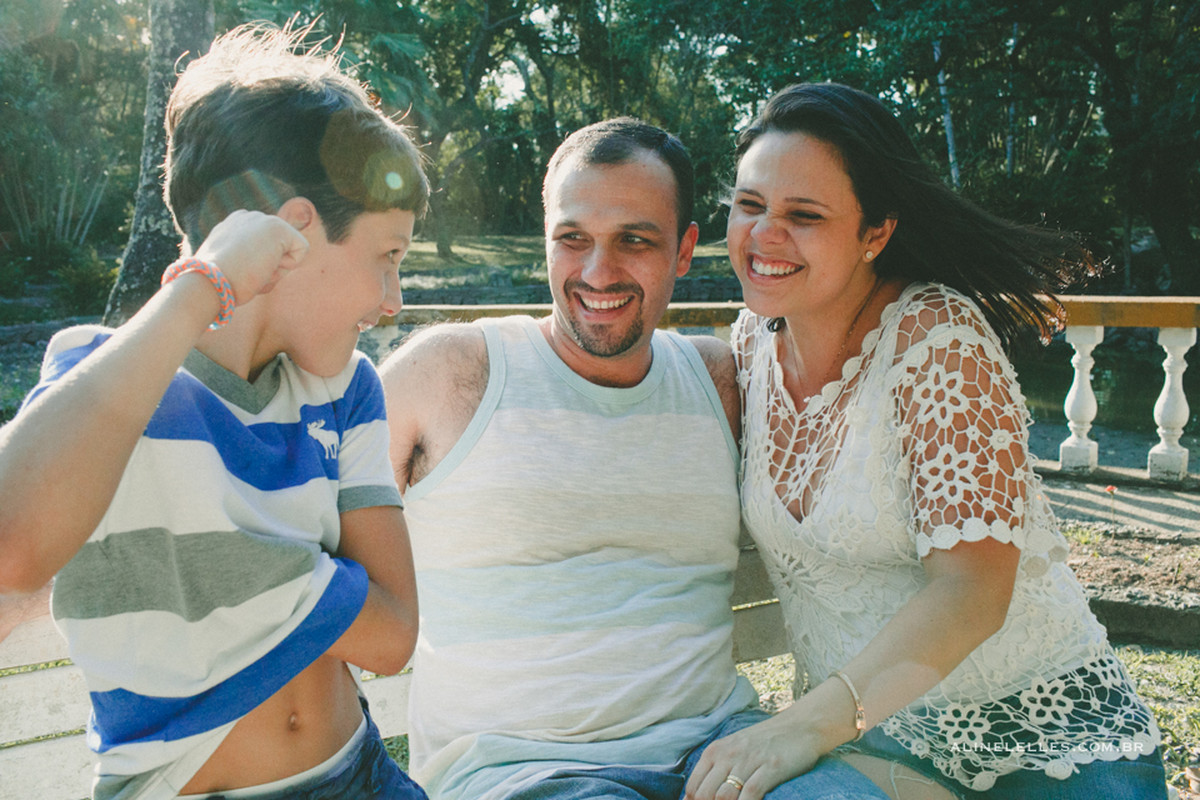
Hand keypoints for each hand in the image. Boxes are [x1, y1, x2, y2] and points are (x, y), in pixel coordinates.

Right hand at [192, 209, 308, 304]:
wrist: (209, 283)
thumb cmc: (216, 285)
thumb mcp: (229, 269)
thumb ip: (246, 262)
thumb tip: (264, 268)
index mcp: (233, 226)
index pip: (264, 248)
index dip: (258, 268)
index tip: (238, 272)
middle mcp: (247, 217)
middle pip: (278, 250)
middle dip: (268, 269)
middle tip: (245, 274)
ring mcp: (262, 219)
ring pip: (288, 252)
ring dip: (275, 271)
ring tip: (252, 272)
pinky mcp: (277, 227)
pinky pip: (302, 250)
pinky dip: (287, 267)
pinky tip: (265, 267)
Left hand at [685, 712, 818, 799]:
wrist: (800, 726)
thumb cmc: (765, 742)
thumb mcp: (734, 750)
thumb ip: (715, 771)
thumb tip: (693, 797)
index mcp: (716, 751)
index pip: (693, 786)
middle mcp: (728, 755)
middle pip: (706, 794)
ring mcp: (749, 761)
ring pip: (724, 796)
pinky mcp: (771, 768)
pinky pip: (750, 794)